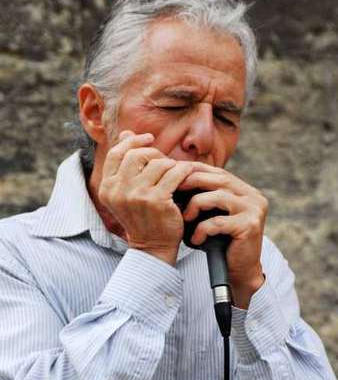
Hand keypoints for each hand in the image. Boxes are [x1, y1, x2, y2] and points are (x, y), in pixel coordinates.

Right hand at [98, 131, 193, 264]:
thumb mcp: (126, 192)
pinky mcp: (157, 200)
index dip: (133, 141)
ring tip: (176, 172)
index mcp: (107, 187)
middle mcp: (118, 190)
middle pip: (137, 155)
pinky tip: (188, 174)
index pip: (116, 153)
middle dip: (154, 153)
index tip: (149, 139)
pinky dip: (184, 171)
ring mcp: (137, 195)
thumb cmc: (142, 217)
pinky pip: (174, 173)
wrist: (153, 246)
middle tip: (165, 160)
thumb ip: (125, 163)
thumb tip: (125, 133)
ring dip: (170, 164)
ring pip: (158, 163)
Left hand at [180, 165, 267, 308]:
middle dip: (193, 181)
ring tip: (184, 218)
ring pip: (218, 197)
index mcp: (245, 190)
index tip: (175, 172)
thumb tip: (176, 178)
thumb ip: (204, 196)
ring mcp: (254, 210)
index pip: (219, 172)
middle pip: (220, 180)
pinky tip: (195, 239)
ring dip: (196, 205)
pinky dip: (202, 229)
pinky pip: (219, 222)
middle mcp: (253, 196)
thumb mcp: (212, 214)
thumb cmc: (221, 242)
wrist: (239, 270)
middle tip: (173, 188)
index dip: (197, 170)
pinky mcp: (250, 226)